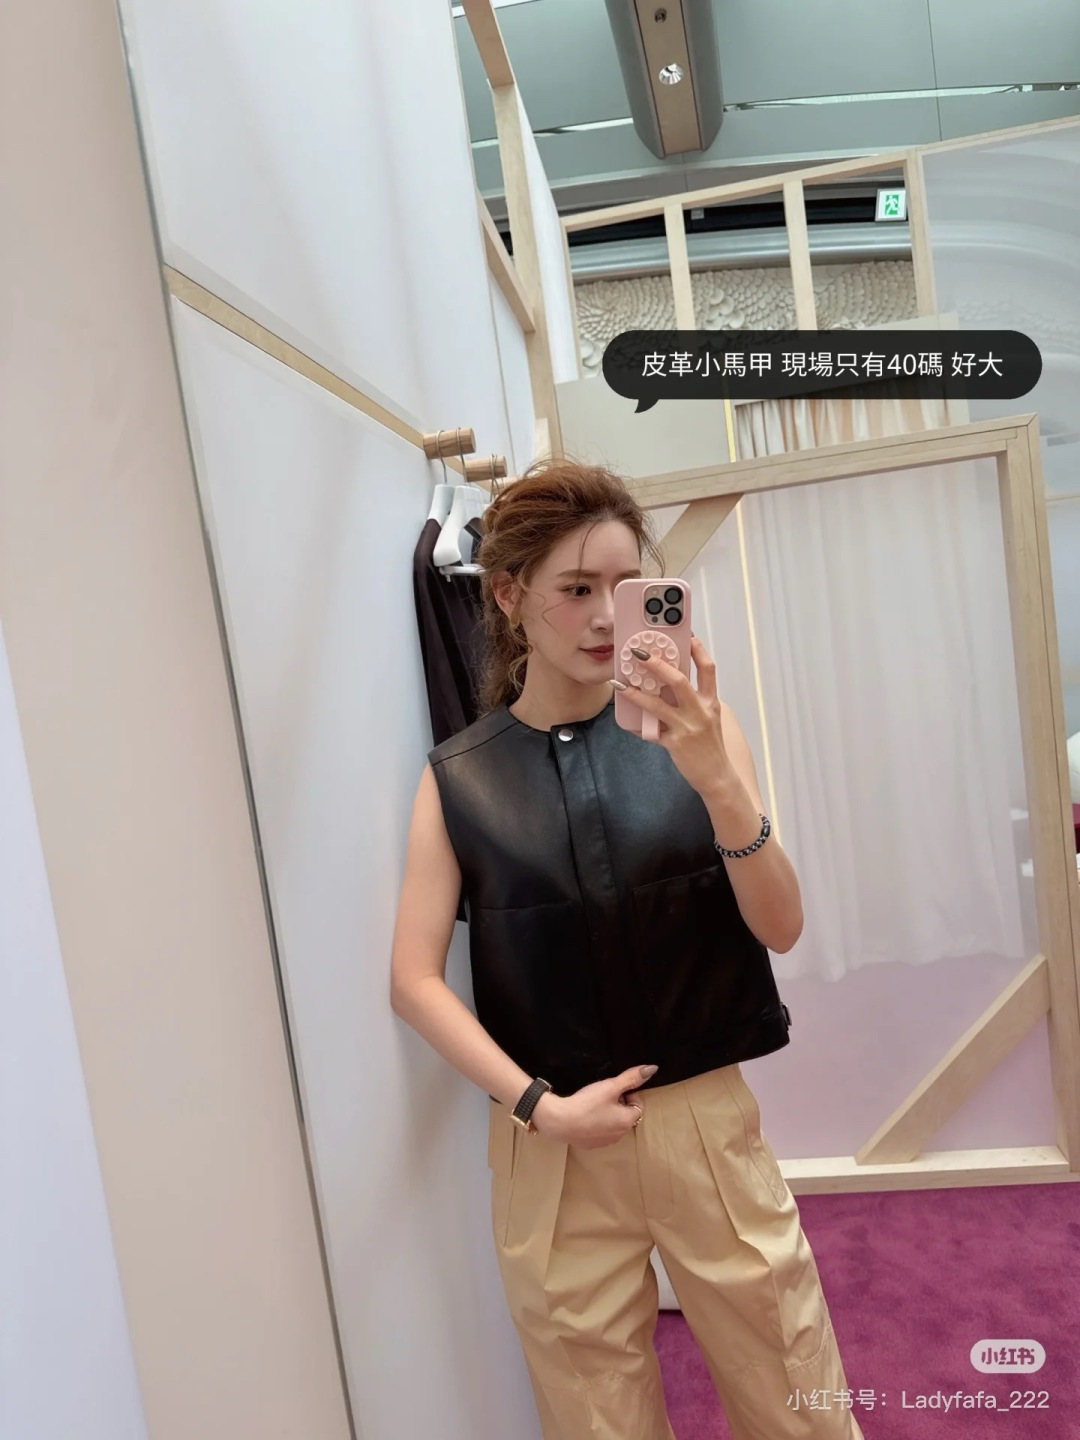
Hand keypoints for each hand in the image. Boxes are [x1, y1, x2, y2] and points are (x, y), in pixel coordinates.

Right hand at [531, 1065, 656, 1147]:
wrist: (560, 1121)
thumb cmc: (588, 1103)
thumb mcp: (610, 1086)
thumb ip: (631, 1078)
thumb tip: (652, 1069)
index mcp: (627, 1121)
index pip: (637, 1105)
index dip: (627, 1094)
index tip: (613, 1090)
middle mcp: (620, 1135)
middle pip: (625, 1116)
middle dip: (618, 1105)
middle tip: (602, 1096)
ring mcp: (605, 1143)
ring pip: (612, 1124)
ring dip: (607, 1115)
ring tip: (592, 1105)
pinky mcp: (591, 1145)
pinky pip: (599, 1132)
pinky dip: (596, 1124)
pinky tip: (584, 1116)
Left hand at [615, 634, 736, 798]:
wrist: (718, 776)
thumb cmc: (711, 745)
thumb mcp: (709, 718)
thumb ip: (693, 701)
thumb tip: (668, 684)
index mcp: (711, 702)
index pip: (707, 668)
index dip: (697, 649)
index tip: (685, 633)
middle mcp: (701, 711)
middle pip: (679, 680)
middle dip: (657, 664)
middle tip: (639, 653)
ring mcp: (687, 728)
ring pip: (658, 705)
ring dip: (636, 693)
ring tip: (620, 683)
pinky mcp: (675, 744)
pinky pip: (650, 731)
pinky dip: (637, 725)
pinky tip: (626, 719)